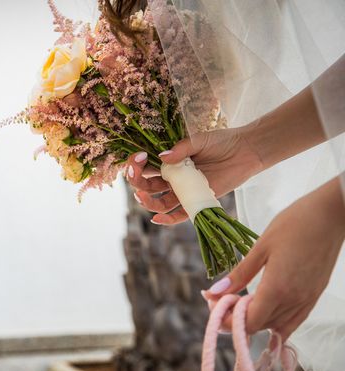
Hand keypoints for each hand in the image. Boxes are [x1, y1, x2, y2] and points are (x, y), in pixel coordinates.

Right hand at [128, 126, 264, 224]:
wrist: (245, 150)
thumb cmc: (221, 142)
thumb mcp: (199, 140)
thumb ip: (181, 148)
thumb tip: (161, 158)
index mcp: (170, 162)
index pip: (146, 167)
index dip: (136, 165)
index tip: (138, 156)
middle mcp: (173, 178)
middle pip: (148, 186)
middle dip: (137, 181)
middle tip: (135, 173)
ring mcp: (184, 191)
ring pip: (159, 203)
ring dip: (147, 202)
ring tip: (141, 197)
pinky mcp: (196, 202)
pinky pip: (179, 215)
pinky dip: (167, 220)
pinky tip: (156, 219)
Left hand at [203, 177, 344, 339]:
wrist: (331, 214)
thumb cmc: (294, 224)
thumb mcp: (261, 248)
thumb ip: (239, 274)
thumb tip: (214, 292)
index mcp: (277, 289)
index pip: (249, 322)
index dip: (228, 320)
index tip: (214, 305)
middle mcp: (294, 300)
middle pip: (260, 326)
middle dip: (236, 319)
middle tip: (220, 300)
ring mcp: (307, 299)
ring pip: (276, 326)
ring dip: (256, 320)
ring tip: (238, 302)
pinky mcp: (315, 294)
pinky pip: (295, 320)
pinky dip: (277, 323)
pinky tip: (264, 314)